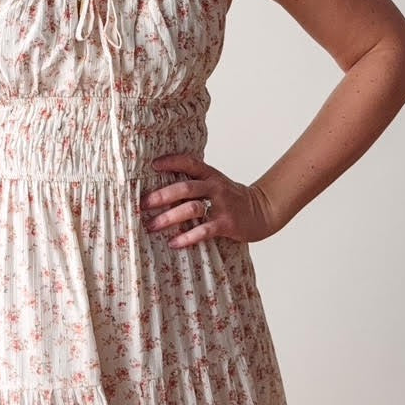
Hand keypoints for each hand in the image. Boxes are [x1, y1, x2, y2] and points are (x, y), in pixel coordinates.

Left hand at [140, 152, 282, 247]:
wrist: (261, 211)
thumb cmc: (230, 199)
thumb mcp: (215, 184)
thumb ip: (195, 182)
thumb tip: (160, 188)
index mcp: (210, 175)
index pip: (189, 162)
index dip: (171, 161)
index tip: (152, 165)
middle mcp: (214, 187)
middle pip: (185, 188)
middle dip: (161, 196)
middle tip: (143, 205)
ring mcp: (221, 205)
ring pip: (191, 209)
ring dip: (168, 218)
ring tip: (152, 226)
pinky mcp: (226, 224)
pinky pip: (203, 231)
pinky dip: (187, 238)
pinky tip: (173, 243)